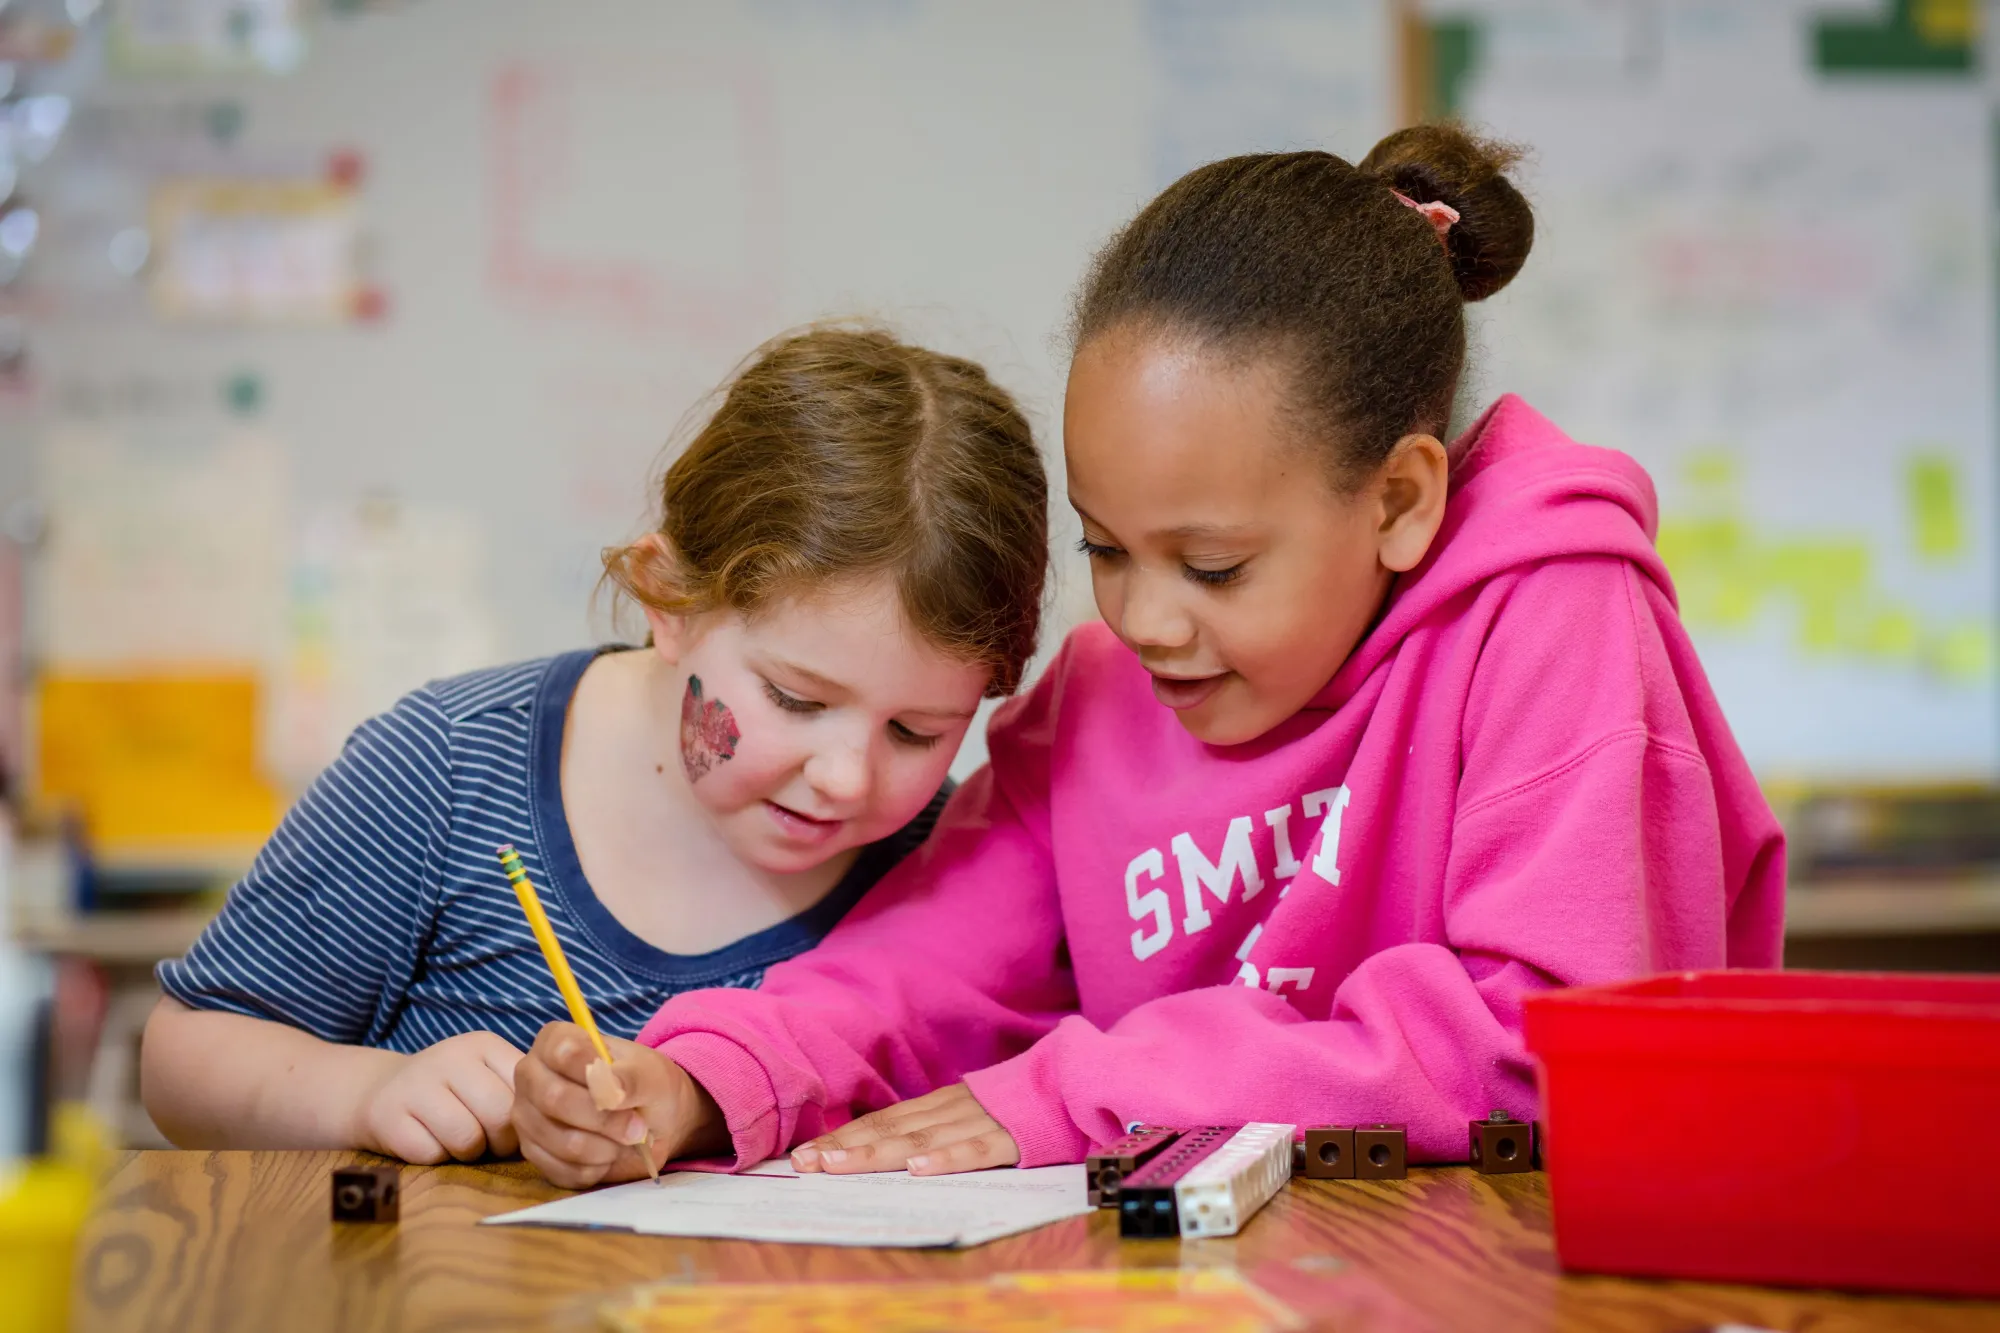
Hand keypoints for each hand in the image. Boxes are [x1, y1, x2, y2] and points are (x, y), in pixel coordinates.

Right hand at [354, 1030, 522, 1163]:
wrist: (382, 1091)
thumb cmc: (453, 1092)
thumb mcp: (489, 1077)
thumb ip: (519, 1093)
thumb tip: (552, 1123)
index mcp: (484, 1045)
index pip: (527, 1091)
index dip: (526, 1118)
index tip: (511, 1123)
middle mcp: (450, 1056)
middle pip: (500, 1117)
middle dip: (500, 1142)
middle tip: (487, 1140)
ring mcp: (416, 1084)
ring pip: (467, 1139)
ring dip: (468, 1152)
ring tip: (459, 1140)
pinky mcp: (388, 1115)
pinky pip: (432, 1154)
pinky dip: (436, 1158)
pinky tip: (429, 1140)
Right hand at [511, 1021, 727, 1189]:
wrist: (650, 1121)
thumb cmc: (645, 1087)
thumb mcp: (652, 1075)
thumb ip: (632, 1077)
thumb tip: (610, 1089)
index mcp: (554, 1042)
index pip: (565, 1052)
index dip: (597, 1075)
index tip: (624, 1093)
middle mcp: (531, 1076)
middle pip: (556, 1098)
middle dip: (606, 1119)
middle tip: (637, 1127)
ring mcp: (527, 1118)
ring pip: (564, 1142)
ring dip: (607, 1147)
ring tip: (625, 1139)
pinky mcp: (535, 1155)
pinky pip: (565, 1170)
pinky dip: (598, 1167)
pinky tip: (608, 1153)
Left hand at [790, 1083, 1018, 1175]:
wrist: (1076, 1082)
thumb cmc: (1019, 1106)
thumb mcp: (970, 1112)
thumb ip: (936, 1126)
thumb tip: (888, 1147)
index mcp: (940, 1104)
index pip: (880, 1120)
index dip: (841, 1137)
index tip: (802, 1155)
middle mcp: (950, 1108)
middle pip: (888, 1128)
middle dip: (843, 1146)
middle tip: (803, 1164)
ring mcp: (979, 1120)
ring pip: (920, 1138)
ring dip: (876, 1152)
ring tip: (838, 1167)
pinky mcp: (1010, 1136)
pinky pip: (974, 1149)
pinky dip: (945, 1159)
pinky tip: (917, 1170)